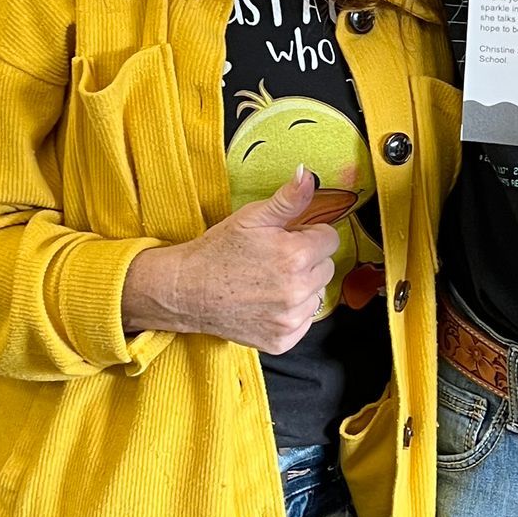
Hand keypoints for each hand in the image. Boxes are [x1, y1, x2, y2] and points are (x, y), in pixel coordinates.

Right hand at [123, 171, 344, 353]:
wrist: (187, 291)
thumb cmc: (218, 251)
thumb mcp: (251, 217)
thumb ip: (287, 199)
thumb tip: (307, 175)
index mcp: (294, 256)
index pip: (330, 239)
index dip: (309, 234)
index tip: (289, 238)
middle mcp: (297, 291)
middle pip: (327, 267)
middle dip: (307, 260)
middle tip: (276, 259)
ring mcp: (290, 319)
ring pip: (317, 295)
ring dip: (301, 287)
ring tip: (269, 281)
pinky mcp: (282, 340)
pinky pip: (304, 322)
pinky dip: (291, 313)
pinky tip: (267, 302)